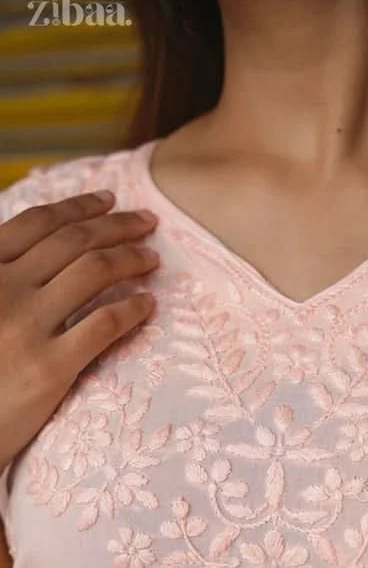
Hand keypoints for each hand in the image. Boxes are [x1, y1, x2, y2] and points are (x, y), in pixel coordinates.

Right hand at [0, 190, 159, 472]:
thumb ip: (2, 278)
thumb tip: (36, 257)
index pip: (37, 223)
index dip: (78, 207)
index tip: (109, 200)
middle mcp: (4, 289)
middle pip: (74, 242)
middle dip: (118, 226)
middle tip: (147, 224)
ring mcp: (27, 327)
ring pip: (95, 272)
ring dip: (131, 258)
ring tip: (152, 260)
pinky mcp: (50, 368)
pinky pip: (104, 325)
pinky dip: (132, 308)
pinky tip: (147, 305)